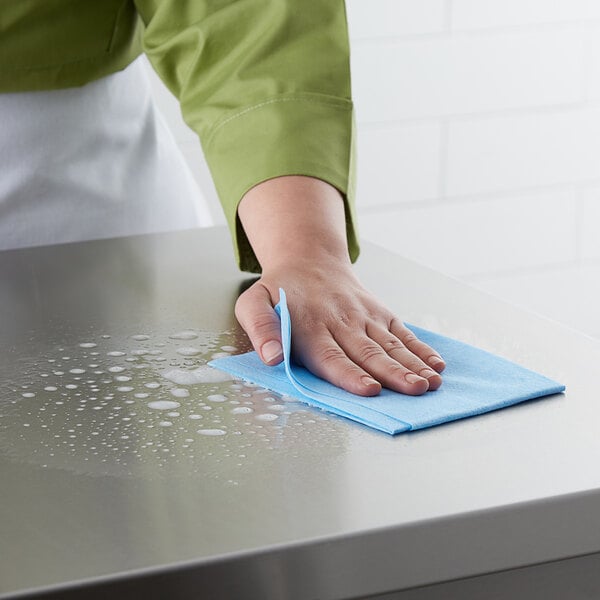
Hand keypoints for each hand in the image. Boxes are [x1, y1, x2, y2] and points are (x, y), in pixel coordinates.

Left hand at [235, 259, 444, 396]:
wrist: (308, 260)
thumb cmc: (279, 291)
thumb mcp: (252, 304)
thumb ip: (260, 329)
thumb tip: (271, 358)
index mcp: (310, 327)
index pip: (331, 356)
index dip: (350, 374)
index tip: (370, 389)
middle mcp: (341, 322)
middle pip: (368, 352)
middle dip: (393, 374)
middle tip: (414, 390)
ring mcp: (363, 317)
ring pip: (390, 344)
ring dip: (412, 364)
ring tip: (430, 383)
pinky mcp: (379, 312)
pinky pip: (402, 331)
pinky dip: (420, 348)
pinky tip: (436, 364)